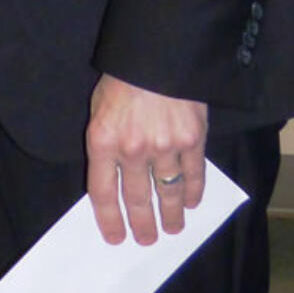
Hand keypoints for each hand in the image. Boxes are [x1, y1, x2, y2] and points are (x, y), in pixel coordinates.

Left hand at [85, 74, 207, 244]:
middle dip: (142, 225)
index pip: (102, 192)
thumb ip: (106, 142)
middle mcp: (132, 149)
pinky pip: (193, 175)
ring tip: (173, 229)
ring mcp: (164, 146)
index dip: (109, 219)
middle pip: (137, 199)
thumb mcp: (100, 107)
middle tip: (147, 240)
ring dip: (171, 216)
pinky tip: (192, 203)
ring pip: (168, 193)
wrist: (157, 52)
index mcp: (102, 140)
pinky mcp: (193, 139)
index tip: (115, 237)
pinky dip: (193, 193)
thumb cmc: (122, 77)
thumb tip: (113, 179)